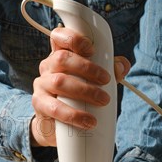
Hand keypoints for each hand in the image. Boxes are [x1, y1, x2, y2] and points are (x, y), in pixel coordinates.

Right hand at [31, 27, 130, 146]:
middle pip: (62, 58)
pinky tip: (88, 121)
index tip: (91, 49)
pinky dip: (74, 115)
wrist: (58, 125)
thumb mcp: (94, 80)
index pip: (59, 37)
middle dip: (87, 68)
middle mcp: (48, 66)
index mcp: (61, 55)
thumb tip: (122, 66)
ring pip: (59, 82)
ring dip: (85, 91)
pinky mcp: (39, 104)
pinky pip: (54, 107)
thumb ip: (110, 70)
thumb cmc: (78, 97)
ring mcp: (42, 85)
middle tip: (106, 80)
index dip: (73, 38)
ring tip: (103, 101)